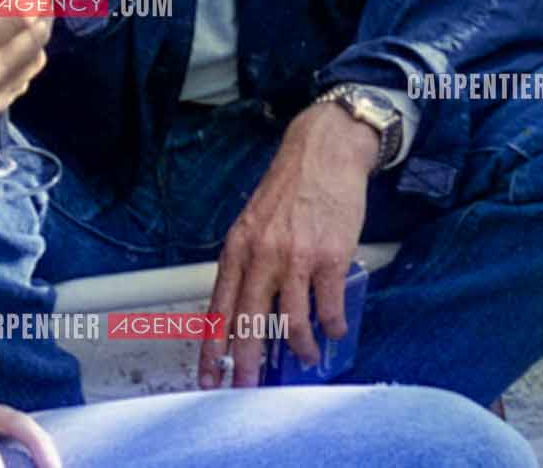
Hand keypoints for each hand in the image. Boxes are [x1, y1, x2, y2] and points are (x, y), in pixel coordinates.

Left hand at [197, 101, 376, 389]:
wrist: (325, 152)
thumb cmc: (290, 189)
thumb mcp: (254, 222)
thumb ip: (248, 261)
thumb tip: (244, 307)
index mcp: (238, 248)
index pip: (219, 307)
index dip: (212, 347)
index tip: (208, 376)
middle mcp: (262, 256)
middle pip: (249, 322)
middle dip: (247, 363)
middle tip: (248, 390)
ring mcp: (297, 259)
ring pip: (292, 322)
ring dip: (299, 348)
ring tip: (304, 359)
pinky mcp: (330, 258)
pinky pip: (329, 308)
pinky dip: (332, 327)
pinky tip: (334, 332)